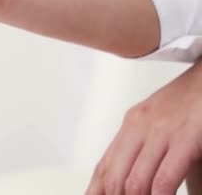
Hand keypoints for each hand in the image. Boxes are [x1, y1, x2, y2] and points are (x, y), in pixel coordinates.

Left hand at [86, 61, 201, 193]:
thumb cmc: (193, 102)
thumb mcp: (162, 124)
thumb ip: (147, 149)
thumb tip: (136, 181)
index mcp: (131, 125)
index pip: (103, 167)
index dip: (94, 191)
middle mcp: (140, 127)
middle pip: (113, 177)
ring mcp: (161, 132)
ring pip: (134, 181)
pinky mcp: (185, 137)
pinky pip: (163, 178)